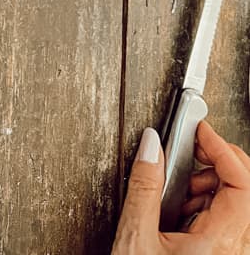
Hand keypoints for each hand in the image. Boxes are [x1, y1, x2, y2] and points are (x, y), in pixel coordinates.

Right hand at [113, 121, 249, 253]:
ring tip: (180, 189)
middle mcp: (234, 254)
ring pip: (241, 209)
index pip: (243, 184)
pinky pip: (231, 225)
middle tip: (192, 151)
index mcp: (220, 246)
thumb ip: (144, 186)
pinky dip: (209, 207)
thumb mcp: (135, 238)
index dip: (223, 149)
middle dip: (220, 163)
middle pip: (248, 192)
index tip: (202, 131)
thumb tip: (151, 146)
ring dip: (213, 186)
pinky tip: (182, 211)